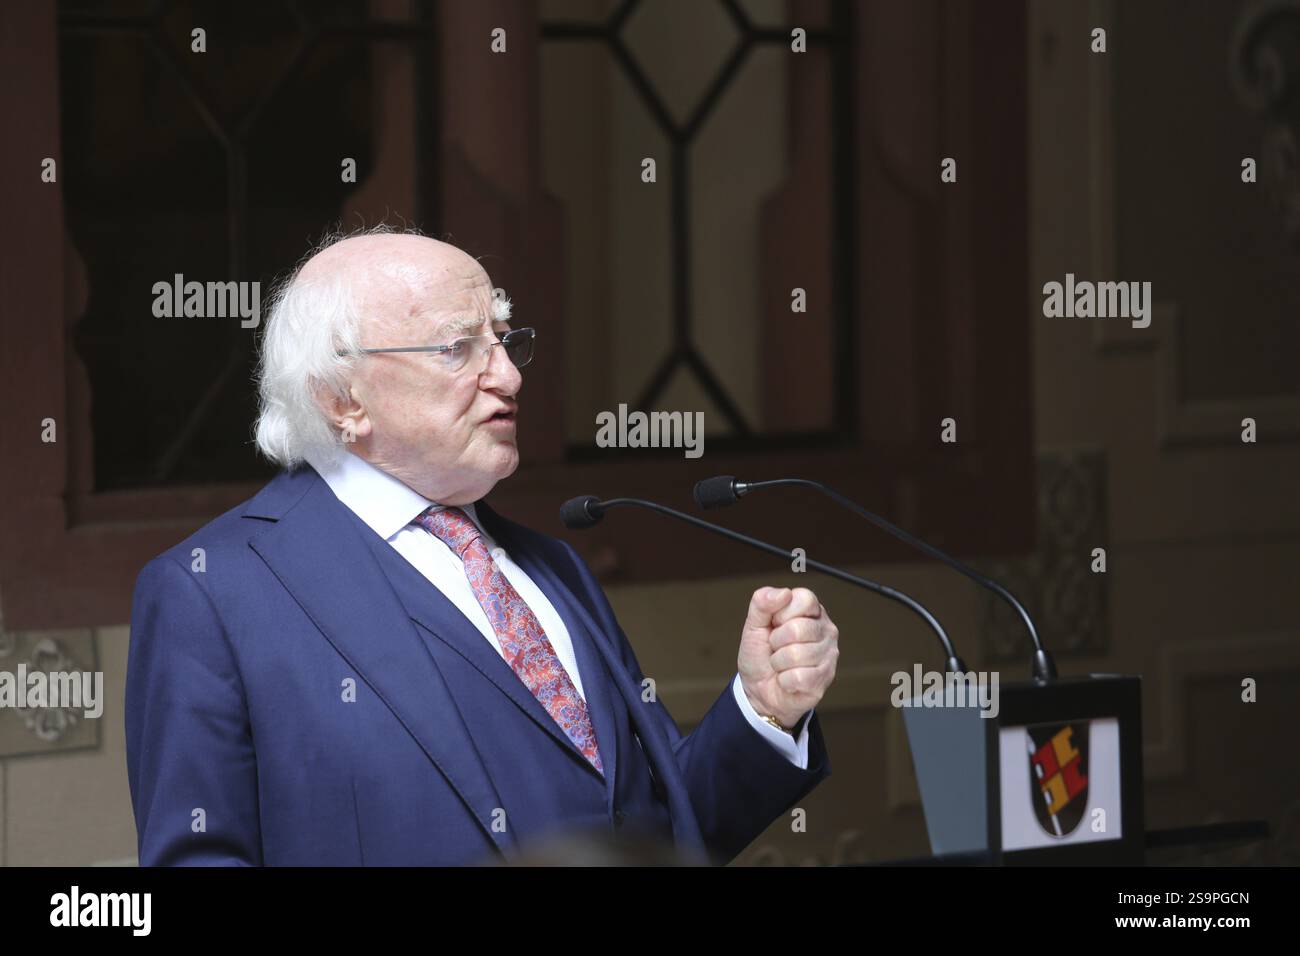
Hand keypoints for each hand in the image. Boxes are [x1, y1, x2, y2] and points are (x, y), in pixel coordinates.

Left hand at [737, 586, 838, 729]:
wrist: (758, 690)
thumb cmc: (760, 656)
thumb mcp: (753, 625)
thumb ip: (762, 603)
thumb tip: (783, 593)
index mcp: (810, 611)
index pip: (804, 599)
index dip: (781, 614)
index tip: (774, 624)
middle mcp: (825, 629)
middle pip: (798, 629)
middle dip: (776, 641)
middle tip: (776, 648)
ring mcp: (829, 654)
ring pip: (796, 654)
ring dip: (779, 662)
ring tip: (781, 664)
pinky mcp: (825, 678)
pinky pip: (798, 676)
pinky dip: (784, 680)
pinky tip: (788, 679)